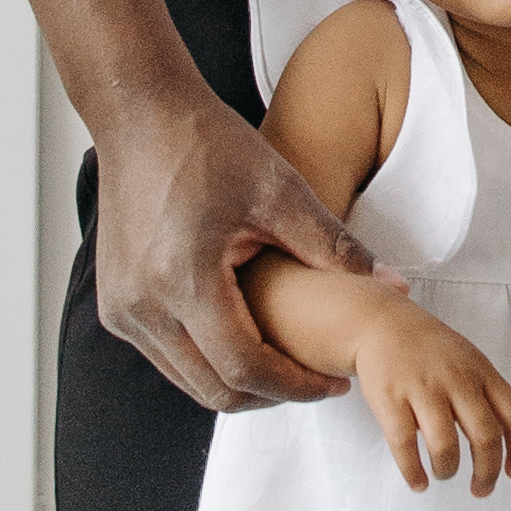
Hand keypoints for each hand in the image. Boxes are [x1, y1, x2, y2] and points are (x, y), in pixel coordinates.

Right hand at [93, 92, 372, 413]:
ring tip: (287, 362)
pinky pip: (167, 357)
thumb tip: (395, 288)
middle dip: (271, 395)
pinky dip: (208, 361)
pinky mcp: (115, 305)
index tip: (335, 383)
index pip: (245, 369)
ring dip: (238, 383)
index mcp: (184, 280)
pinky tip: (246, 338)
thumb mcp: (281, 192)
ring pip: (187, 381)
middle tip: (316, 379)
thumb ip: (336, 248)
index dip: (296, 386)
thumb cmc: (209, 146)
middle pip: (214, 390)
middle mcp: (142, 307)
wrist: (141, 115)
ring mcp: (122, 310)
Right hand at [357, 306, 510, 497]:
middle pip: (485, 435)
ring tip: (444, 474)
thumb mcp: (472, 362)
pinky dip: (413, 471)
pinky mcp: (390, 399)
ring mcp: (423, 389)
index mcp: (482, 372)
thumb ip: (496, 397)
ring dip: (448, 470)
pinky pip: (404, 444)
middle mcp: (457, 380)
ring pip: (445, 444)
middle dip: (487, 472)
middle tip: (482, 489)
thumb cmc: (433, 350)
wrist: (383, 324)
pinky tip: (418, 482)